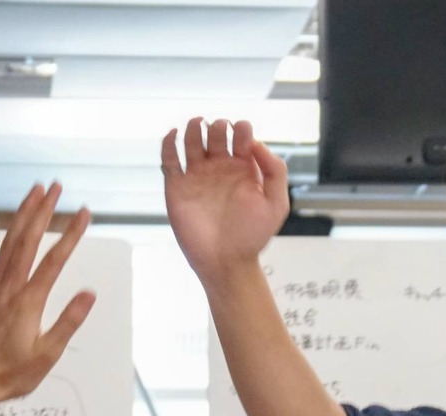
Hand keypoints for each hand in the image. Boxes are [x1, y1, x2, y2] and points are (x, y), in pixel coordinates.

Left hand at [0, 184, 94, 415]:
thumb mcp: (48, 354)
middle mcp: (10, 287)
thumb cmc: (13, 373)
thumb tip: (89, 293)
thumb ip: (68, 322)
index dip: (71, 234)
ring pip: (9, 241)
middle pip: (29, 240)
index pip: (55, 260)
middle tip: (57, 186)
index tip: (85, 212)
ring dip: (22, 214)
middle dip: (44, 211)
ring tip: (34, 190)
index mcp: (29, 301)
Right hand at [162, 118, 291, 281]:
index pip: (241, 137)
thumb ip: (274, 170)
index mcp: (243, 169)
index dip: (241, 128)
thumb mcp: (276, 203)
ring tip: (198, 123)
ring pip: (191, 141)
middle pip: (215, 134)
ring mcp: (197, 177)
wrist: (227, 261)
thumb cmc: (252, 236)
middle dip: (218, 126)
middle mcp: (219, 169)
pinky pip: (169, 160)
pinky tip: (175, 134)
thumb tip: (256, 144)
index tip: (242, 132)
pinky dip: (168, 143)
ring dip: (194, 128)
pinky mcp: (177, 187)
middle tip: (220, 129)